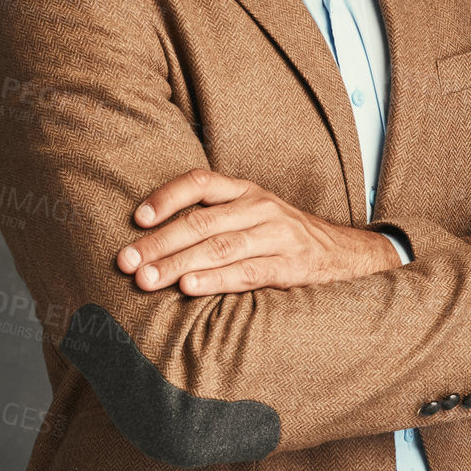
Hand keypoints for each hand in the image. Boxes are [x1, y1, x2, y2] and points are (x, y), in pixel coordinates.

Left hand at [115, 167, 400, 293]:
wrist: (345, 253)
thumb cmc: (281, 236)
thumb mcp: (250, 214)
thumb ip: (211, 219)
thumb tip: (151, 238)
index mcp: (244, 190)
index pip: (200, 182)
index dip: (166, 197)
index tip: (137, 218)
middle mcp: (259, 207)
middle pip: (200, 222)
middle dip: (158, 243)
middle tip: (126, 263)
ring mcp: (277, 235)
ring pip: (219, 247)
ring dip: (178, 265)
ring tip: (147, 280)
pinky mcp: (291, 266)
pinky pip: (248, 272)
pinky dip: (216, 280)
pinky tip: (190, 288)